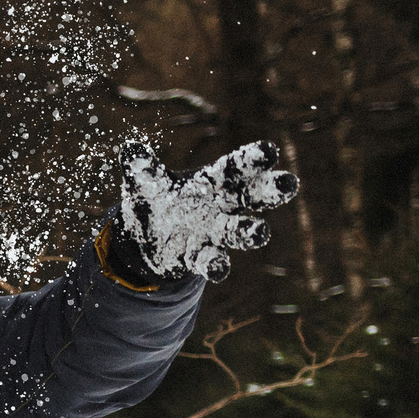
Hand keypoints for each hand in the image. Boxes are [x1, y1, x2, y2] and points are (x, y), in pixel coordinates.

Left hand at [116, 141, 298, 281]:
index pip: (236, 167)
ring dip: (251, 231)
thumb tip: (129, 148)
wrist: (148, 238)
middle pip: (254, 197)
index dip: (253, 159)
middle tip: (289, 184)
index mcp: (212, 182)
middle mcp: (221, 207)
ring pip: (240, 232)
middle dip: (272, 190)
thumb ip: (141, 166)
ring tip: (260, 231)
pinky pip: (212, 262)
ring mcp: (214, 233)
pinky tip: (217, 269)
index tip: (269, 151)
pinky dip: (215, 266)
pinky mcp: (200, 257)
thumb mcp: (145, 182)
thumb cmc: (159, 201)